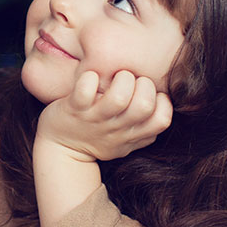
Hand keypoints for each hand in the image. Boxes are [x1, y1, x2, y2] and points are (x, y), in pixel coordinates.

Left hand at [36, 70, 172, 163]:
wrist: (60, 149)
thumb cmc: (98, 136)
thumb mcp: (127, 139)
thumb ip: (146, 125)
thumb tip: (166, 99)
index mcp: (133, 135)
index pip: (163, 120)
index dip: (162, 102)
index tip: (150, 95)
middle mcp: (116, 128)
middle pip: (143, 105)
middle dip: (143, 84)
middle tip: (132, 81)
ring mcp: (95, 119)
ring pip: (118, 97)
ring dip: (121, 79)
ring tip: (115, 77)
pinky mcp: (74, 109)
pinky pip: (84, 91)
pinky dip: (89, 79)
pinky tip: (90, 79)